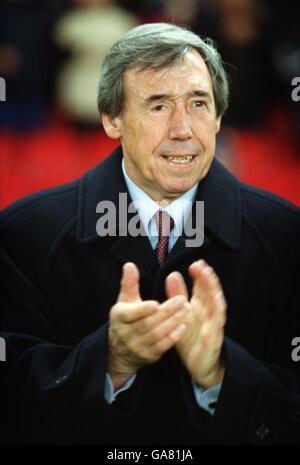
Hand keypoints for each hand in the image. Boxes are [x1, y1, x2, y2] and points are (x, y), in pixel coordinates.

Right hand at [108, 262, 188, 388]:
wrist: (120, 351)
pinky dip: (172, 337)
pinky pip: (161, 347)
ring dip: (172, 323)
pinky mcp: (148, 356)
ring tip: (186, 310)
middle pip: (147, 323)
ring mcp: (137, 346)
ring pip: (156, 335)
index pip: (130, 314)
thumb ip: (129, 283)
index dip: (143, 310)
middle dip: (165, 312)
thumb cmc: (126, 319)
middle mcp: (126, 334)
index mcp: (119, 317)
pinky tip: (183, 327)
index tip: (156, 303)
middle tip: (181, 300)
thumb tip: (129, 265)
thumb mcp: (125, 301)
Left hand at [165, 260, 226, 388]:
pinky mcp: (212, 342)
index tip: (196, 263)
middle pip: (211, 294)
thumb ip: (177, 295)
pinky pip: (214, 330)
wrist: (199, 366)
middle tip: (202, 267)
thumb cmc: (190, 338)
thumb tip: (172, 274)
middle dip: (208, 280)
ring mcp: (213, 328)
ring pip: (217, 308)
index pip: (203, 287)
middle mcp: (209, 314)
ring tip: (211, 282)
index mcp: (201, 306)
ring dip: (214, 294)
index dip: (201, 275)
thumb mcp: (180, 314)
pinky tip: (215, 307)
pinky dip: (215, 319)